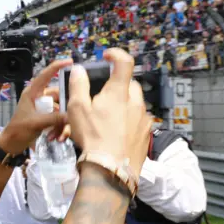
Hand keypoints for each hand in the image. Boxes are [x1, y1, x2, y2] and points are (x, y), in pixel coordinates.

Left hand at [0, 59, 72, 154]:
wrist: (11, 146)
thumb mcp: (36, 123)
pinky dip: (59, 129)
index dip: (57, 66)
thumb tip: (71, 116)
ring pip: (61, 110)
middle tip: (70, 121)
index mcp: (33, 93)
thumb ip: (54, 118)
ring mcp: (43, 109)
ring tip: (58, 136)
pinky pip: (58, 119)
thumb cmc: (18, 131)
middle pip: (59, 97)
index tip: (70, 61)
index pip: (45, 75)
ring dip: (62, 124)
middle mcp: (39, 98)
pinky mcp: (46, 119)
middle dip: (65, 110)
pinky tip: (54, 138)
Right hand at [67, 48, 151, 175]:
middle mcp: (136, 102)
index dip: (116, 54)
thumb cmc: (92, 137)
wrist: (111, 169)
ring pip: (135, 104)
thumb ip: (78, 86)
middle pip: (130, 85)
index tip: (107, 57)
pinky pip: (139, 122)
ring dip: (125, 106)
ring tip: (109, 119)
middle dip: (118, 86)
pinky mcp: (146, 134)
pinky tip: (117, 133)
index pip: (124, 62)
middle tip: (103, 97)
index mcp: (119, 92)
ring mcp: (144, 119)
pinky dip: (130, 122)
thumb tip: (80, 70)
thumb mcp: (77, 109)